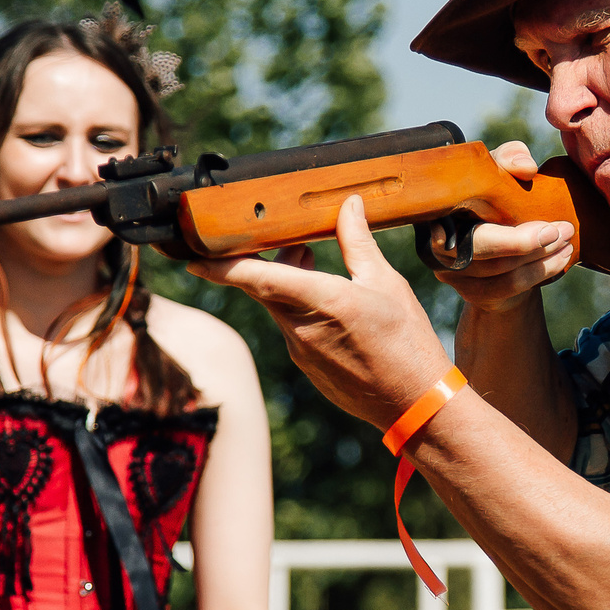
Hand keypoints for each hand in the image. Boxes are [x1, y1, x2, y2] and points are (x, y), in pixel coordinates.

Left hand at [187, 195, 452, 429]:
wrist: (414, 404)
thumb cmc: (407, 343)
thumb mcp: (386, 283)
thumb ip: (358, 242)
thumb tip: (349, 205)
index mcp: (322, 300)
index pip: (257, 278)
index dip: (221, 266)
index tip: (194, 258)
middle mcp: (302, 328)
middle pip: (262, 288)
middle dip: (266, 263)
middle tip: (295, 247)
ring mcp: (300, 352)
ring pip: (277, 309)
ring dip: (285, 286)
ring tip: (317, 269)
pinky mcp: (306, 369)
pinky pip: (291, 331)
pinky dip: (298, 312)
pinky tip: (329, 310)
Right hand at [432, 143, 578, 315]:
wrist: (497, 240)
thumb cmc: (495, 196)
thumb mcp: (501, 171)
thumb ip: (510, 158)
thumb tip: (525, 168)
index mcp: (438, 210)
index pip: (455, 215)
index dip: (492, 222)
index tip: (542, 225)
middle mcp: (436, 244)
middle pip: (478, 248)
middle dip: (524, 243)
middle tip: (562, 230)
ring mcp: (451, 273)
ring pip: (498, 272)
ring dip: (539, 259)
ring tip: (567, 241)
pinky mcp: (469, 292)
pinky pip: (506, 288)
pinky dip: (538, 274)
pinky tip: (561, 259)